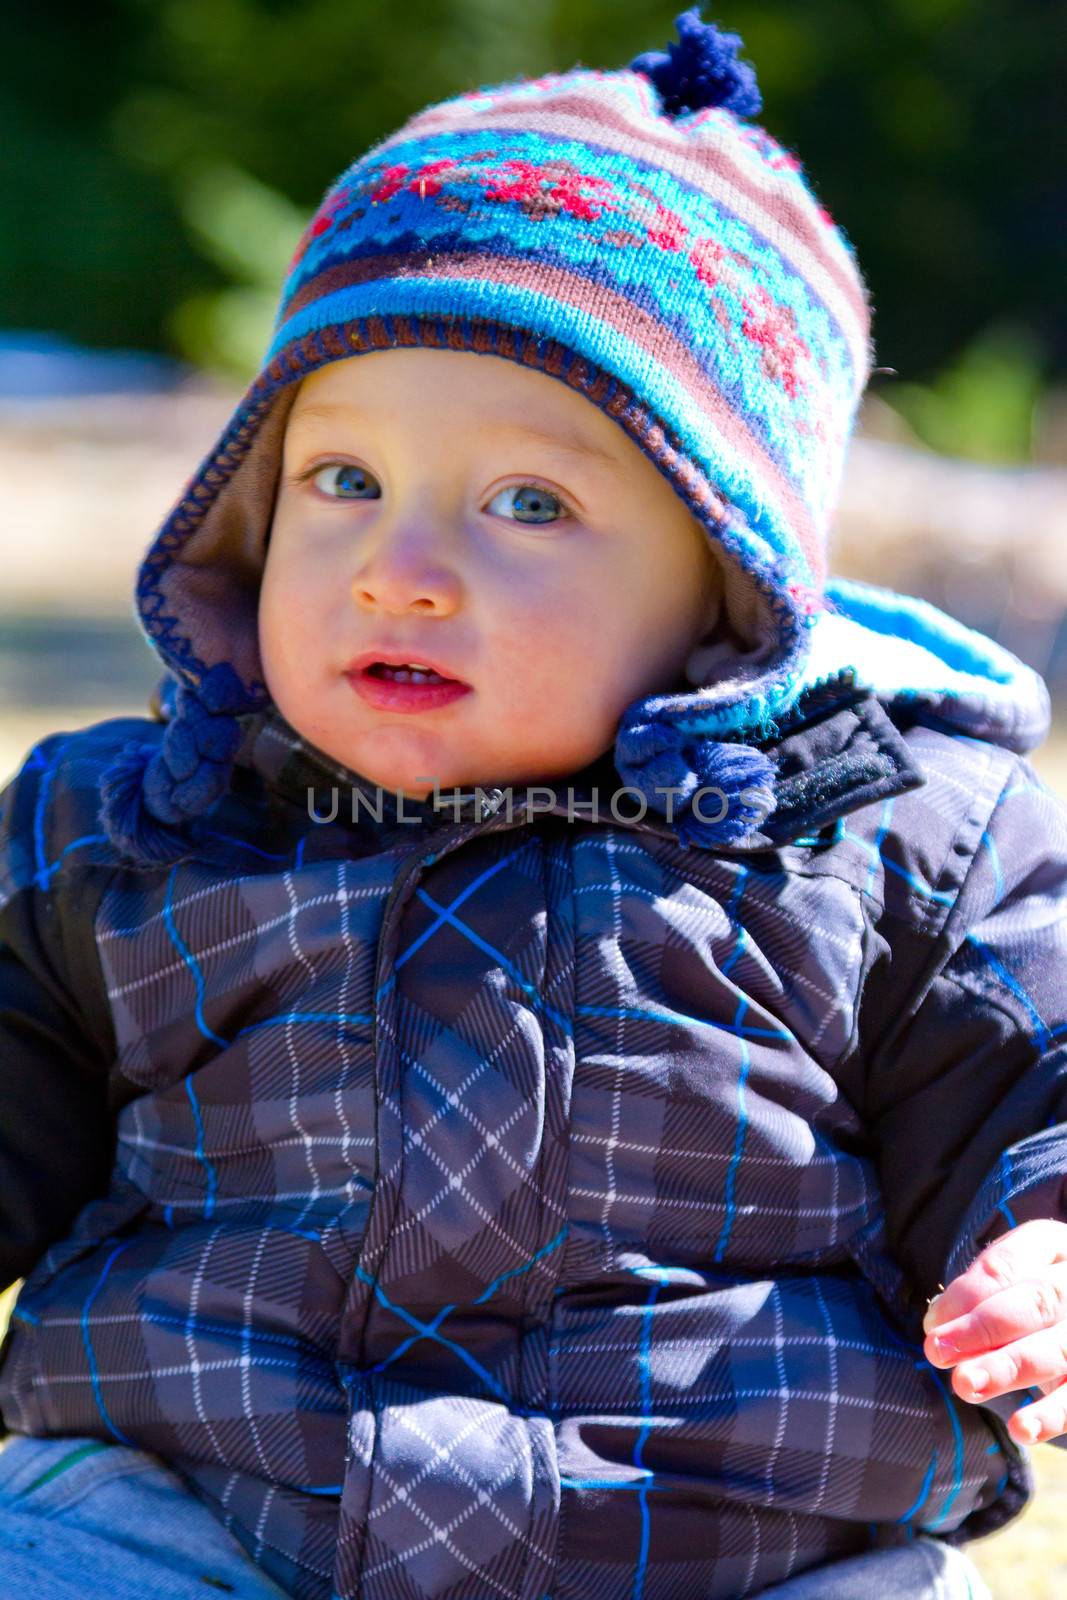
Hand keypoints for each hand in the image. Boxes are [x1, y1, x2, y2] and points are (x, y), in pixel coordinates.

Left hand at [923, 1218, 1066, 1444]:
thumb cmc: (1029, 1291)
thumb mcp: (1009, 1276)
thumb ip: (976, 1292)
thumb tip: (938, 1322)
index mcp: (1051, 1247)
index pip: (1007, 1266)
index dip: (966, 1295)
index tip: (932, 1324)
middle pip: (1034, 1304)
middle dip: (982, 1329)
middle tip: (938, 1352)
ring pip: (1056, 1349)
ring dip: (1008, 1369)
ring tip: (966, 1386)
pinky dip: (1052, 1415)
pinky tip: (1021, 1429)